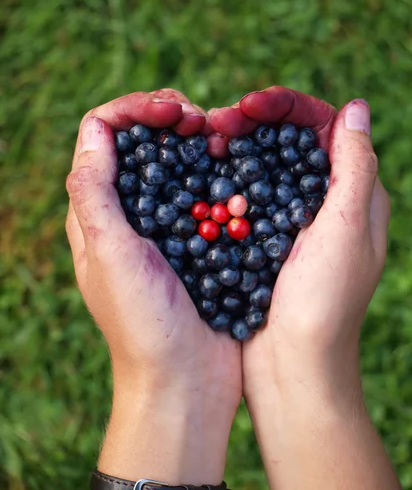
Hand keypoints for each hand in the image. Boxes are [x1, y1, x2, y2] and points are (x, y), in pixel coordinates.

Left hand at [66, 90, 238, 485]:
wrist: (185, 382)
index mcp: (97, 210)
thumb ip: (96, 196)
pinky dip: (217, 168)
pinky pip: (204, 188)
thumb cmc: (144, 325)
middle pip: (140, 138)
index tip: (172, 111)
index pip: (102, 132)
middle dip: (167, 115)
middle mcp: (127, 210)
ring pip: (174, 158)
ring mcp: (163, 223)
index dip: (134, 108)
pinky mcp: (196, 237)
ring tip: (220, 137)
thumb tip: (96, 132)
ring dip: (195, 138)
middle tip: (201, 122)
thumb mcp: (112, 258)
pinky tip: (236, 167)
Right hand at [210, 87, 398, 489]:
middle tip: (218, 121)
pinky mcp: (261, 238)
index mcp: (353, 194)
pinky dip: (226, 175)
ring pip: (264, 163)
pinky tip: (204, 168)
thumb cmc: (325, 304)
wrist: (293, 370)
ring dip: (237, 143)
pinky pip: (244, 193)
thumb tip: (355, 107)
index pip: (323, 128)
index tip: (250, 105)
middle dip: (255, 120)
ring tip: (207, 137)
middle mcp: (324, 201)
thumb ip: (354, 167)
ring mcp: (290, 220)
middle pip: (289, 140)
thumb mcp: (347, 230)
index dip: (288, 107)